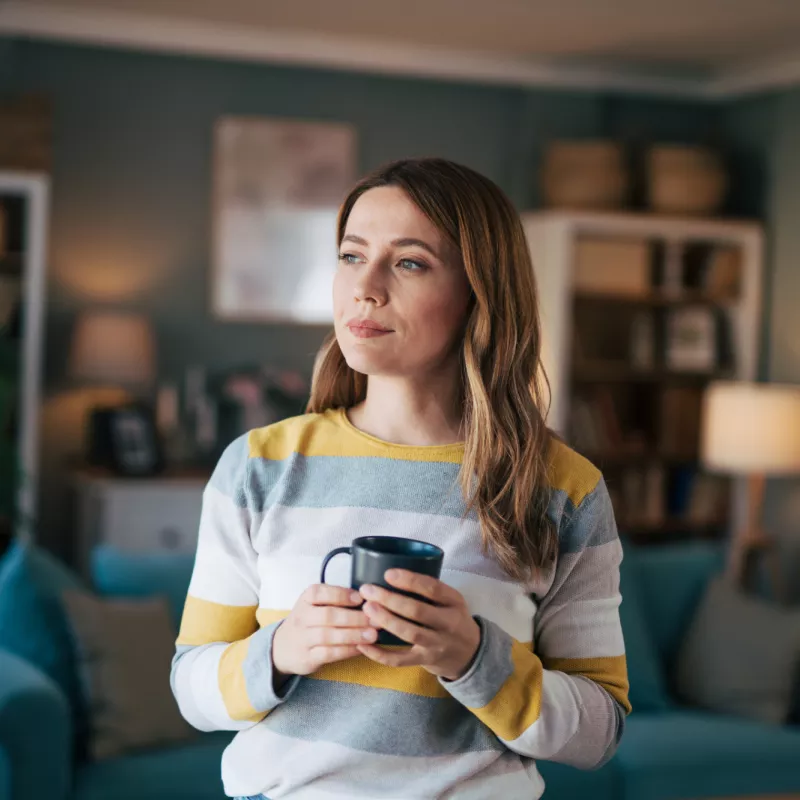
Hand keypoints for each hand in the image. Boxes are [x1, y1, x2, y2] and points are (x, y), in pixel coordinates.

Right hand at [272, 584, 377, 680]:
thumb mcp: (314, 604)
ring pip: (329, 636)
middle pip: (328, 616)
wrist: (282, 647)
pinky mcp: (307, 657)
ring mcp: (302, 638)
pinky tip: (361, 647)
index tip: (360, 598)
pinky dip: (347, 650)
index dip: (341, 595)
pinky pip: (329, 653)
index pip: (320, 593)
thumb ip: (336, 599)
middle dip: (354, 617)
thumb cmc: (308, 621)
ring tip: (372, 634)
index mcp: (306, 599)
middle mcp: (301, 617)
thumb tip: (368, 597)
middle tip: (375, 619)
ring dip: (353, 635)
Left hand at [357, 570, 480, 680]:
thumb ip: (429, 589)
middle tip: (368, 590)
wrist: (469, 653)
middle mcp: (448, 623)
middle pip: (418, 611)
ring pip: (409, 633)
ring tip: (366, 609)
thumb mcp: (450, 600)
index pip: (433, 589)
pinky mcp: (425, 661)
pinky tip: (363, 644)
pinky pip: (400, 660)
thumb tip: (391, 573)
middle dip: (390, 599)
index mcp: (454, 602)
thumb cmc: (452, 618)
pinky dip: (380, 654)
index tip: (388, 573)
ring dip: (386, 620)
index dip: (410, 580)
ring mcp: (437, 644)